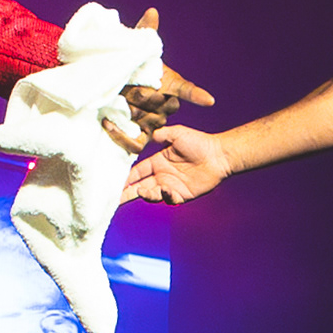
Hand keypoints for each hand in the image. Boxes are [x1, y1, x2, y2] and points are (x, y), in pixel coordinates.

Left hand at [115, 7, 214, 148]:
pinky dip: (121, 135)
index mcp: (169, 85)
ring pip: (148, 121)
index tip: (208, 100)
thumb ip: (144, 32)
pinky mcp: (139, 138)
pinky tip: (107, 124)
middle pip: (159, 105)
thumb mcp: (134, 51)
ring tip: (114, 101)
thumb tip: (152, 11)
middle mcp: (165, 106)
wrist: (107, 88)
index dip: (197, 95)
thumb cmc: (128, 70)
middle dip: (141, 96)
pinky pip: (135, 143)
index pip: (186, 90)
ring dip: (130, 111)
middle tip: (125, 87)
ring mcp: (154, 124)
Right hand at [122, 122, 236, 205]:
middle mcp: (162, 176)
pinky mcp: (182, 195)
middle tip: (114, 199)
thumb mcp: (178, 133)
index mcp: (158, 162)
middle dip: (126, 194)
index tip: (114, 183)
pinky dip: (165, 197)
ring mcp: (171, 186)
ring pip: (152, 195)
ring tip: (144, 191)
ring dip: (146, 195)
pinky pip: (170, 199)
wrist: (219, 155)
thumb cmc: (199, 142)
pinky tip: (166, 191)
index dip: (126, 178)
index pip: (137, 172)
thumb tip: (150, 135)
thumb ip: (162, 134)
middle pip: (139, 187)